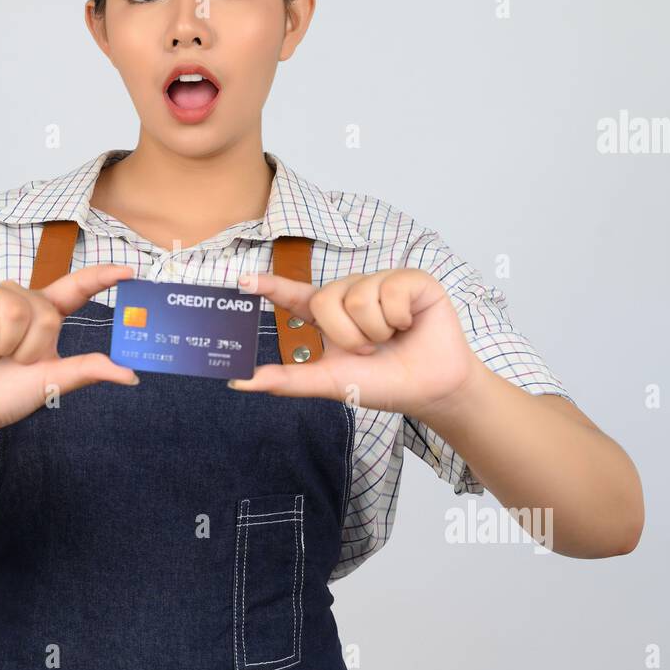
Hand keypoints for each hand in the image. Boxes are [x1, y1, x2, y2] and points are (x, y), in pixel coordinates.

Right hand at [0, 264, 139, 436]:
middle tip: (11, 361)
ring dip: (5, 343)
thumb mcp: (52, 381)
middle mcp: (18, 300)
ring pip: (14, 308)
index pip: (75, 289)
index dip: (100, 278)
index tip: (128, 272)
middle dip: (30, 347)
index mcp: (43, 316)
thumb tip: (131, 375)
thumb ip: (87, 371)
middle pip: (44, 311)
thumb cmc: (5, 395)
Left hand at [228, 268, 481, 415]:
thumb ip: (287, 380)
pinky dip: (400, 316)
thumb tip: (238, 382)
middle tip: (369, 349)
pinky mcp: (410, 279)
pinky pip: (390, 289)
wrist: (431, 390)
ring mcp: (380, 284)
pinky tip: (411, 324)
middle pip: (326, 300)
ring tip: (393, 337)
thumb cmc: (384, 384)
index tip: (241, 280)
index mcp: (330, 316)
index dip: (270, 285)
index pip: (294, 296)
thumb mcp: (330, 381)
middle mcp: (351, 294)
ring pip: (359, 296)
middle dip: (347, 335)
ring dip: (376, 329)